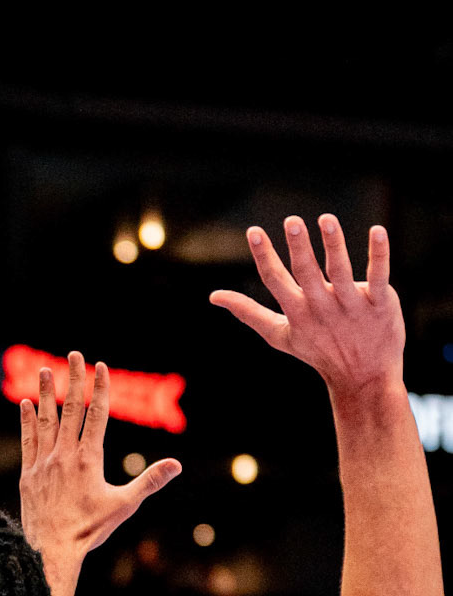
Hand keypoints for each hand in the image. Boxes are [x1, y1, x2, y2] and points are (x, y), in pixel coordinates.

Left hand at [19, 352, 181, 595]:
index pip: (97, 415)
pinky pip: (28, 440)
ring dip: (46, 393)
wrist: (51, 549)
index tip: (100, 366)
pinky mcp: (28, 473)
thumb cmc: (90, 529)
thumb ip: (150, 481)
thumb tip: (177, 464)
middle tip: (75, 354)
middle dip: (74, 380)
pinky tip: (25, 403)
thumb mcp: (124, 505)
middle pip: (71, 410)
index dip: (100, 389)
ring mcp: (43, 462)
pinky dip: (27, 420)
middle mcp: (64, 455)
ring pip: (45, 420)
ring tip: (47, 370)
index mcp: (89, 459)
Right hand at [210, 216, 403, 394]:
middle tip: (291, 221)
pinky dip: (378, 254)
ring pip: (341, 271)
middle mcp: (322, 308)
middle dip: (299, 247)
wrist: (364, 377)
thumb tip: (213, 297)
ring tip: (326, 219)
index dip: (264, 255)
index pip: (275, 280)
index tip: (254, 231)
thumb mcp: (279, 335)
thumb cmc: (318, 351)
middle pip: (307, 273)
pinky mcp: (380, 304)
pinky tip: (377, 230)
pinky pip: (380, 275)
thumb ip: (248, 312)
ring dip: (334, 244)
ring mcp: (352, 306)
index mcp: (297, 313)